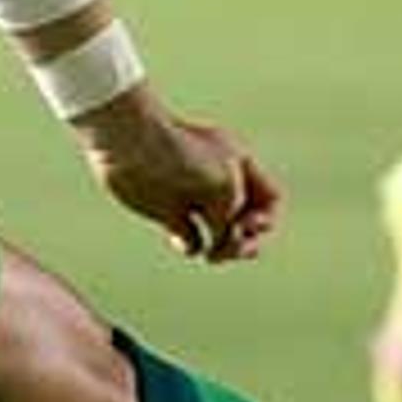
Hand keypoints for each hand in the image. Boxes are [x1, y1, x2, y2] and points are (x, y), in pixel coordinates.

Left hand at [76, 97, 280, 264]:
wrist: (133, 145)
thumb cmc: (182, 158)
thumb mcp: (224, 189)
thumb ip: (230, 220)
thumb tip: (218, 245)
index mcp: (239, 166)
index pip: (269, 199)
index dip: (265, 219)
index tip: (248, 223)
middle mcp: (218, 182)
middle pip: (247, 221)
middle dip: (247, 241)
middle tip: (236, 250)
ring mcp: (192, 198)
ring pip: (220, 234)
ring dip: (223, 249)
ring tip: (213, 255)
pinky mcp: (167, 212)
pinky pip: (190, 239)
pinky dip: (191, 246)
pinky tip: (181, 241)